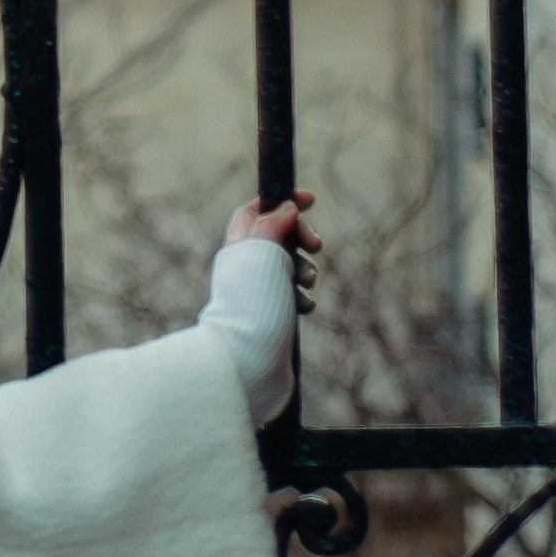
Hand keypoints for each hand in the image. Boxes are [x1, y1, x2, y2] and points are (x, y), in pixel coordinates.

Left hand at [226, 188, 319, 305]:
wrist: (249, 355)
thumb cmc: (254, 300)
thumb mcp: (263, 250)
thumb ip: (274, 223)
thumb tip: (287, 207)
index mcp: (239, 243)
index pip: (258, 210)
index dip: (283, 201)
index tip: (311, 201)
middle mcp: (247, 263)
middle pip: (281, 236)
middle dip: (303, 239)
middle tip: (316, 246)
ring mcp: (261, 289)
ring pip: (292, 267)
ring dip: (306, 270)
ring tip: (305, 282)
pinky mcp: (274, 311)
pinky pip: (295, 295)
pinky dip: (303, 297)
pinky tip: (302, 306)